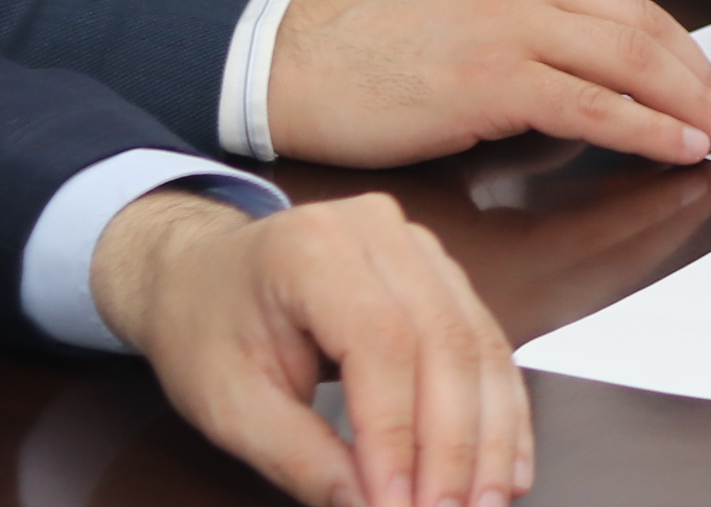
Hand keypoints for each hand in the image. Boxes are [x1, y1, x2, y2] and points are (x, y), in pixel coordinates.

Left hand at [93, 189, 526, 506]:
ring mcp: (420, 246)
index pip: (381, 343)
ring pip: (478, 342)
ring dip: (492, 433)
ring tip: (490, 503)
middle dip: (456, 443)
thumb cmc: (204, 331)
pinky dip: (499, 410)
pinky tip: (509, 465)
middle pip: (445, 340)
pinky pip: (485, 341)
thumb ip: (300, 459)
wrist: (201, 272)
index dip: (398, 432)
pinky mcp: (442, 273)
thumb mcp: (229, 406)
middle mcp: (381, 232)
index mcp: (314, 249)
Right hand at [268, 0, 710, 168]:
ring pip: (631, 62)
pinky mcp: (495, 75)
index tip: (707, 79)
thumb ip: (524, 6)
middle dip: (699, 74)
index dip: (676, 44)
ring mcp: (512, 20)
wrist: (285, 58)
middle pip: (641, 27)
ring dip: (688, 103)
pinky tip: (676, 146)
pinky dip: (647, 128)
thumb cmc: (362, 39)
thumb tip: (591, 52)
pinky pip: (595, 105)